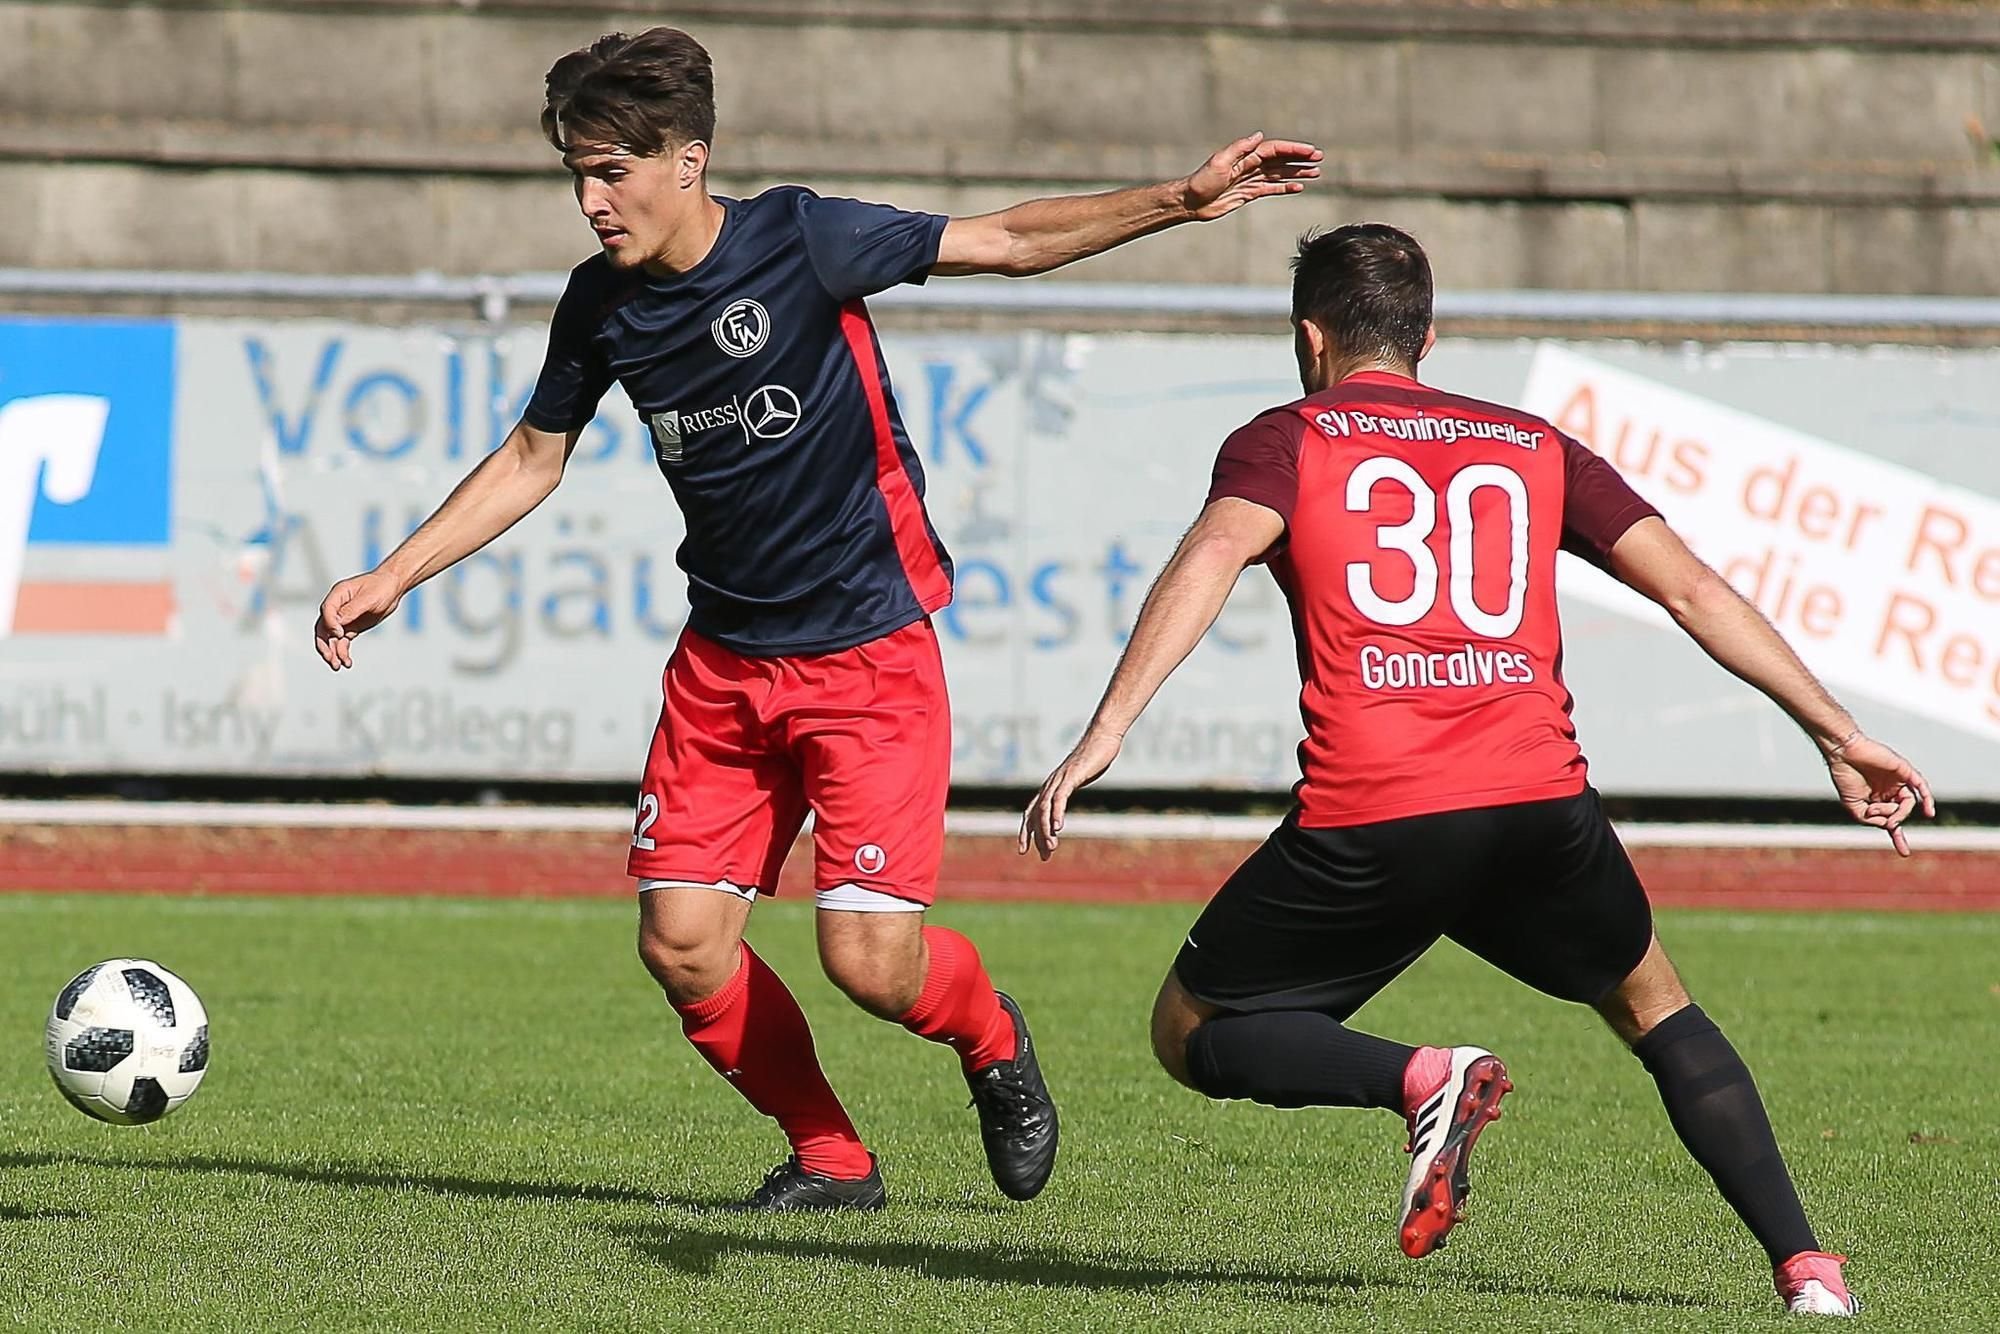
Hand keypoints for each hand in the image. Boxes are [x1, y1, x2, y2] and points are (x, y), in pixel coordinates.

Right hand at [313, 570, 403, 670]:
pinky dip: (342, 652)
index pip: (327, 611)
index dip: (330, 623)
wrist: (392, 587)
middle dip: (324, 644)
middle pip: (323, 627)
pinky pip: (342, 642)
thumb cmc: (381, 587)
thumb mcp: (369, 598)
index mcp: (338, 594)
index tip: (339, 633)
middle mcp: (337, 607)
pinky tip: (346, 662)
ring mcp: (343, 618)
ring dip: (332, 652)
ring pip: (331, 638)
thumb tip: (338, 623)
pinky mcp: (350, 627)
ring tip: (337, 666)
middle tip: (330, 658)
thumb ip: (352, 610)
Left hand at [1018, 729, 1122, 860]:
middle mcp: (1050, 784)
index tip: (1025, 850)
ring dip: (1045, 830)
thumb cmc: (1094, 756)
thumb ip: (1071, 788)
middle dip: (1035, 837)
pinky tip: (1058, 828)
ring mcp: (1058, 780)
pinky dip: (1056, 814)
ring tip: (1051, 848)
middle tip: (1043, 856)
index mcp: (1050, 786)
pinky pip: (1059, 798)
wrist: (1102, 737)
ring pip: (1044, 809)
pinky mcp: (1070, 777)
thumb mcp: (1080, 778)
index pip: (1032, 813)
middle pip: (1035, 814)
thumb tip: (1068, 799)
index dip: (1026, 832)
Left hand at [1181, 132, 1322, 221]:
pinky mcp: (1249, 193)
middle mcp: (1250, 165)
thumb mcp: (1220, 161)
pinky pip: (1271, 188)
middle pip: (1281, 160)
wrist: (1191, 202)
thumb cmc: (1202, 180)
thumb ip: (1240, 148)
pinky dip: (1285, 187)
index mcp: (1246, 155)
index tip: (1310, 151)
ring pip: (1279, 174)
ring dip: (1297, 172)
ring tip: (1315, 173)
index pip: (1275, 150)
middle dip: (1300, 159)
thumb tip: (1259, 136)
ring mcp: (1251, 179)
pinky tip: (1298, 187)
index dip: (1293, 149)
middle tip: (1319, 159)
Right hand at [1824, 733, 1934, 856]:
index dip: (1897, 837)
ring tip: (1883, 809)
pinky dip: (1927, 800)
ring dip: (1898, 812)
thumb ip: (1873, 820)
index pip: (1892, 820)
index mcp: (1878, 799)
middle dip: (1892, 819)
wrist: (1843, 753)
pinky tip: (1928, 812)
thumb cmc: (1846, 777)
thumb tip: (1893, 825)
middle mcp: (1890, 791)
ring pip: (1908, 803)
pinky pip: (1921, 787)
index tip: (1904, 853)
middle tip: (1875, 813)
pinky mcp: (1904, 771)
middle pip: (1900, 813)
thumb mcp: (1855, 808)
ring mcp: (1898, 781)